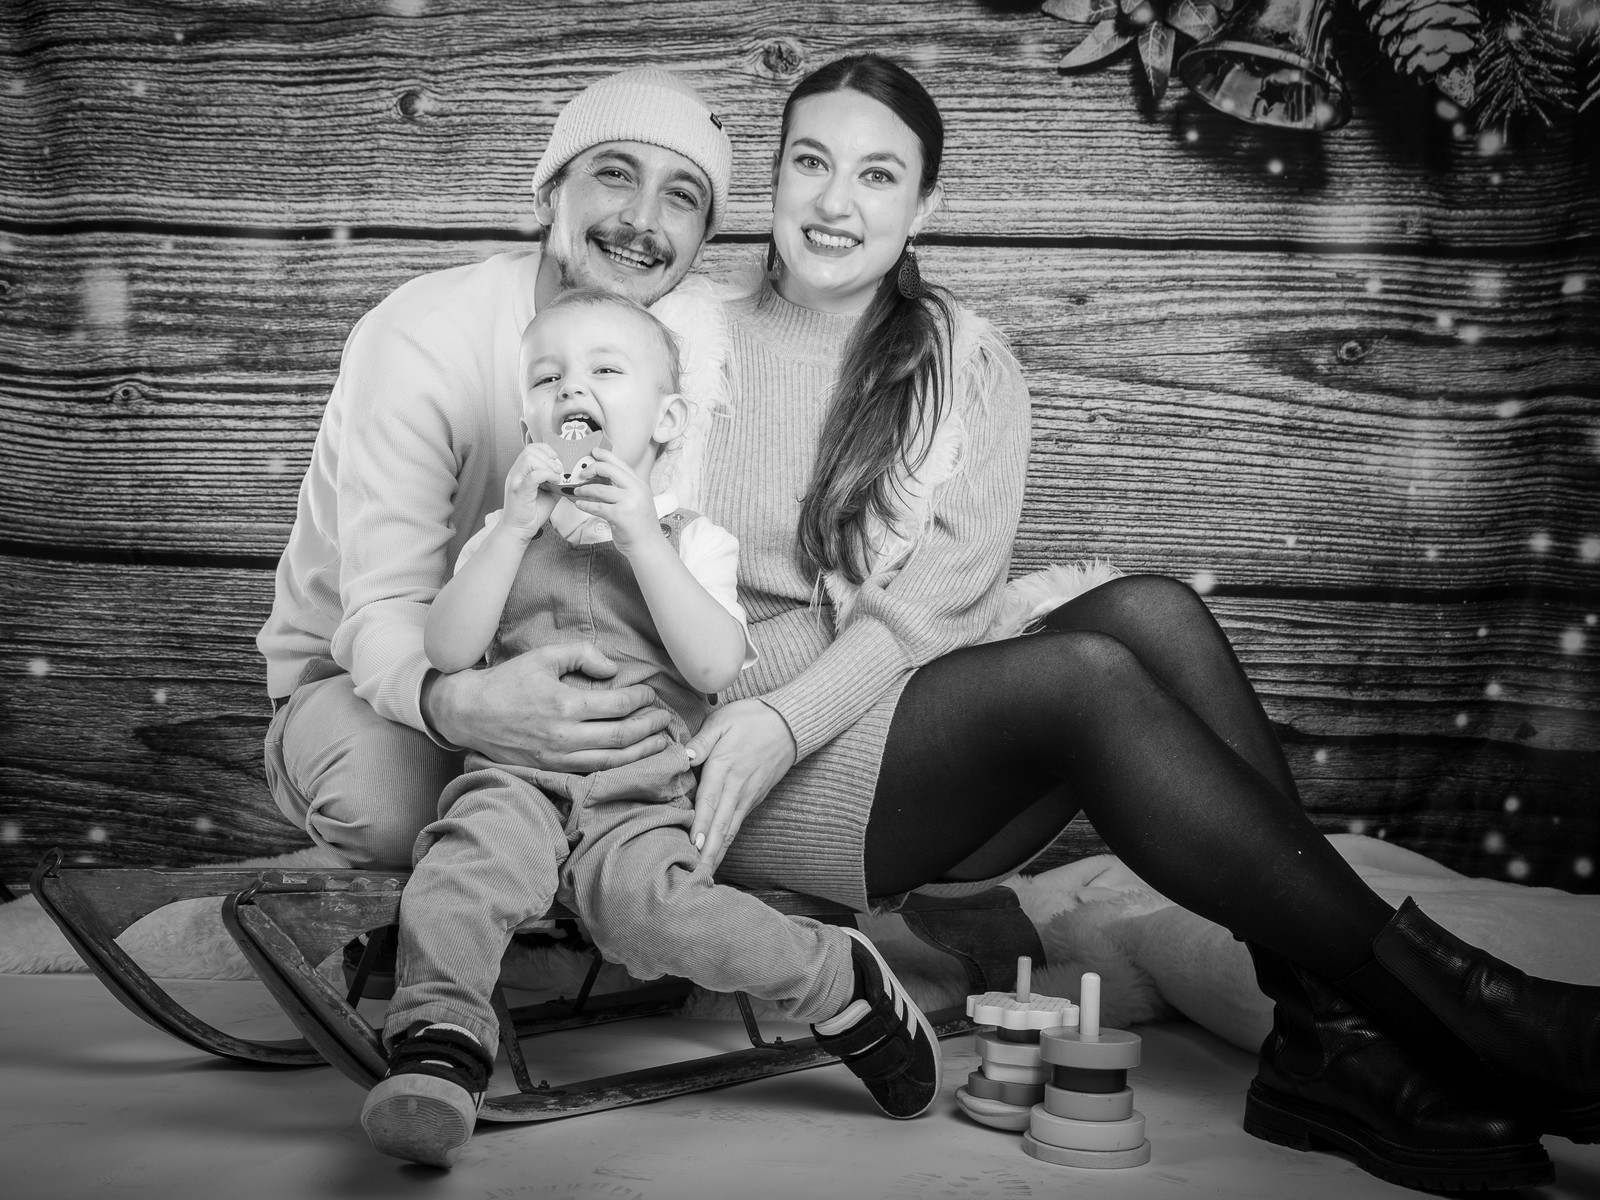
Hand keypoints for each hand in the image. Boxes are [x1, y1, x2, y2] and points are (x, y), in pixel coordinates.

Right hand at [423, 641, 674, 769]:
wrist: (468, 713)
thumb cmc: (507, 681)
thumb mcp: (543, 656)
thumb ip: (582, 655)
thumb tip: (613, 670)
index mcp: (564, 704)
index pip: (618, 706)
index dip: (641, 699)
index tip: (650, 692)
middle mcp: (564, 736)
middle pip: (622, 737)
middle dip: (650, 727)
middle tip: (665, 718)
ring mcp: (557, 757)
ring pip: (611, 761)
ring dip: (642, 752)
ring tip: (660, 741)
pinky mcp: (551, 769)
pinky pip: (592, 772)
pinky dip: (618, 767)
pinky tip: (632, 758)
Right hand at [501, 442, 563, 536]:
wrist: (518, 530)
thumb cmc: (532, 512)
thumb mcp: (548, 493)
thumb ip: (555, 481)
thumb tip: (570, 474)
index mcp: (521, 471)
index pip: (531, 448)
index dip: (546, 450)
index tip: (557, 459)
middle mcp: (516, 473)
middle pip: (530, 450)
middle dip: (549, 457)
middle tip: (559, 470)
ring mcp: (516, 481)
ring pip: (530, 458)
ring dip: (548, 465)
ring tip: (556, 477)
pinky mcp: (519, 491)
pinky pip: (533, 475)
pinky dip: (547, 475)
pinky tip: (554, 482)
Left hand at [568, 449, 658, 553]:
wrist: (649, 547)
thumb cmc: (640, 526)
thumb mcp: (637, 501)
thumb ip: (624, 489)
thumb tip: (600, 479)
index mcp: (640, 484)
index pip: (620, 463)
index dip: (605, 455)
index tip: (593, 452)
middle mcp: (636, 490)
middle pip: (609, 469)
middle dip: (591, 469)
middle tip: (581, 474)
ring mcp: (629, 502)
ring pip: (600, 489)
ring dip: (584, 490)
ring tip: (576, 492)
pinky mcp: (620, 515)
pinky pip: (597, 506)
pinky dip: (585, 505)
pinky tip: (579, 505)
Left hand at [685, 699, 797, 872]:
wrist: (789, 724)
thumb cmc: (751, 719)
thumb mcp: (722, 720)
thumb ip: (702, 740)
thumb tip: (684, 757)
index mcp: (725, 768)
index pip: (710, 802)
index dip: (700, 826)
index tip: (692, 848)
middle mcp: (737, 787)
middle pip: (721, 825)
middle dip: (709, 852)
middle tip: (695, 877)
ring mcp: (748, 796)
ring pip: (730, 829)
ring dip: (718, 853)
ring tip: (705, 875)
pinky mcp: (754, 799)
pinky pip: (738, 824)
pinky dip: (727, 842)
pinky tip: (717, 854)